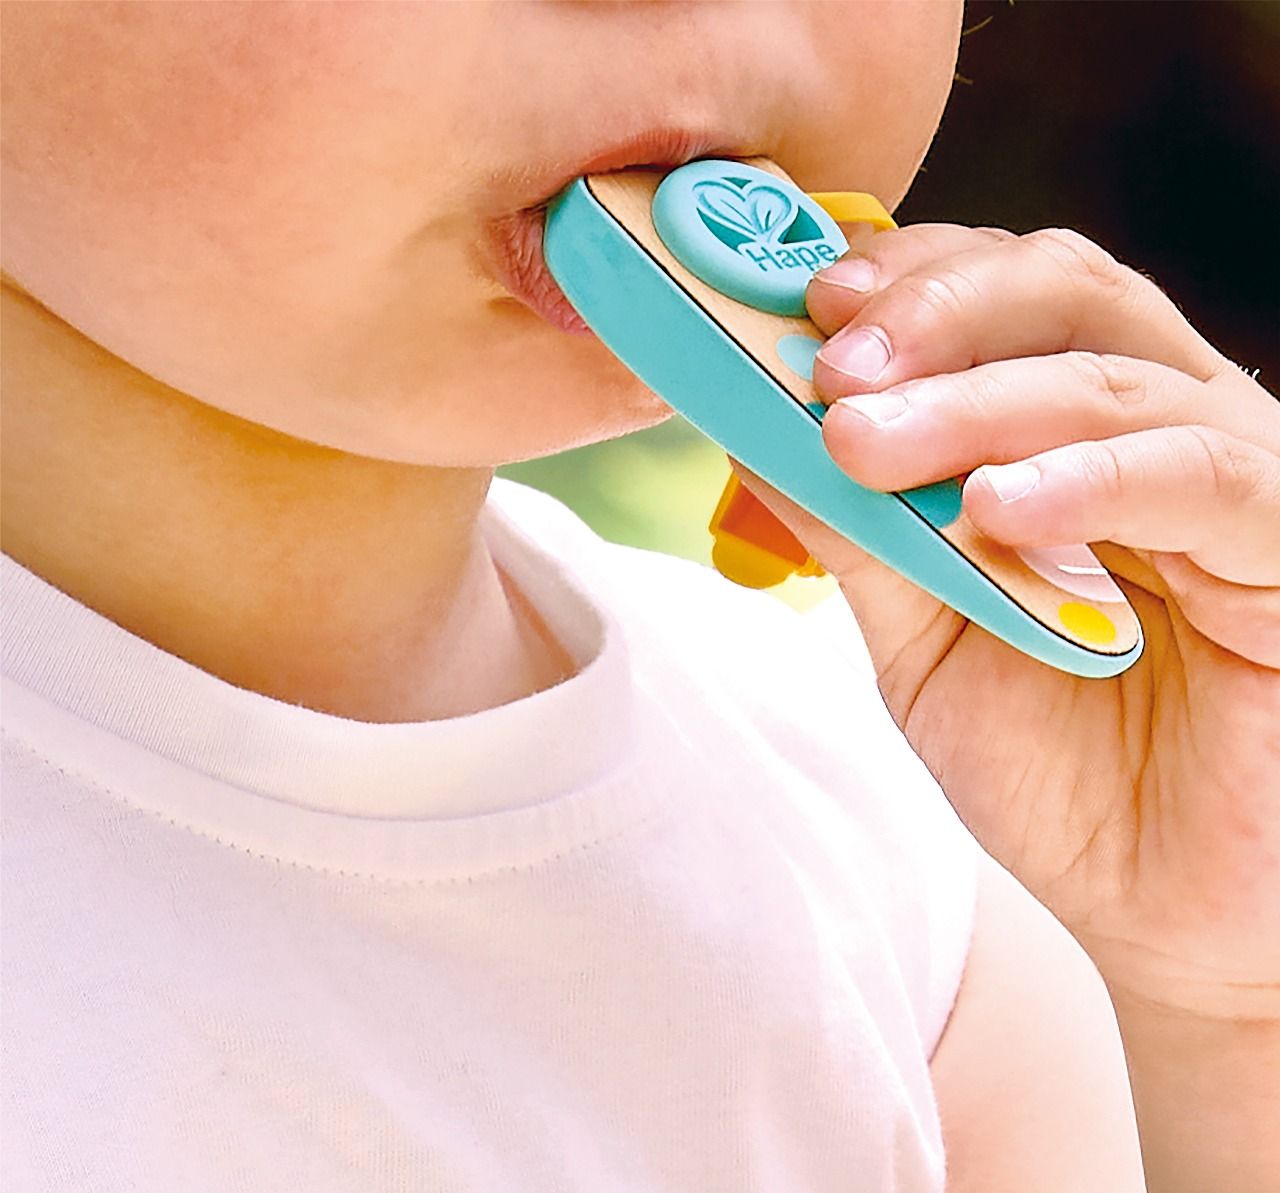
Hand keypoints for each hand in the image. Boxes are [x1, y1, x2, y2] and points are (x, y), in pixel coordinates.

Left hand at [741, 223, 1279, 1021]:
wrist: (1161, 908)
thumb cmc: (1055, 770)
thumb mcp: (925, 642)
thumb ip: (859, 536)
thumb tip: (753, 432)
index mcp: (1070, 434)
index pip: (999, 299)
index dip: (903, 286)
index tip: (801, 311)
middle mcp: (1159, 431)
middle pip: (1064, 290)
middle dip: (932, 314)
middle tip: (829, 368)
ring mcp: (1235, 479)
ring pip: (1114, 376)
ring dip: (973, 399)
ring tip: (865, 442)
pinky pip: (1202, 477)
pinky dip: (1088, 479)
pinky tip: (996, 507)